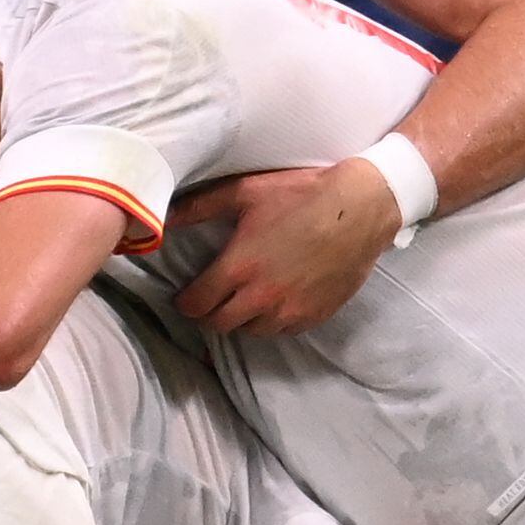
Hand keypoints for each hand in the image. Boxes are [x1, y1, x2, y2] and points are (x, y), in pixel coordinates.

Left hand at [173, 159, 395, 334]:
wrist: (361, 208)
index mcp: (239, 268)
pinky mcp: (314, 316)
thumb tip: (164, 217)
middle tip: (209, 299)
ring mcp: (289, 311)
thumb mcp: (246, 192)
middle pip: (219, 324)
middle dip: (208, 314)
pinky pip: (282, 331)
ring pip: (250, 332)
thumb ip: (200, 206)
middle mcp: (261, 297)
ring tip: (241, 300)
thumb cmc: (302, 194)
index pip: (196, 305)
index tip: (185, 295)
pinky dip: (271, 321)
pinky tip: (272, 302)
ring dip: (240, 320)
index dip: (185, 302)